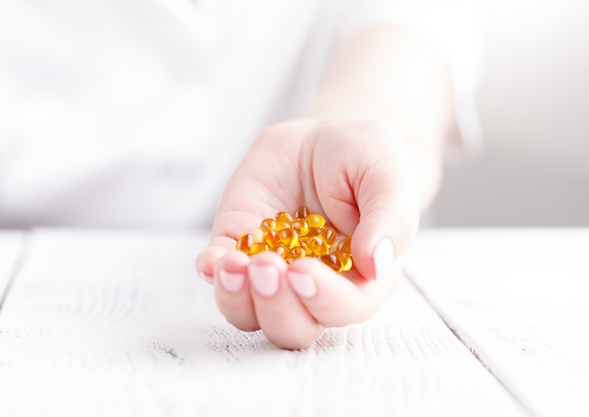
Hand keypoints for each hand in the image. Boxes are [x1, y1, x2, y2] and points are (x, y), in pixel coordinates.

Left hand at [195, 118, 419, 348]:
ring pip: (250, 314)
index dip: (323, 300)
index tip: (303, 271)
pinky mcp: (238, 246)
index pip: (345, 308)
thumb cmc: (363, 158)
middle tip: (267, 267)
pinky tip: (212, 260)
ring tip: (232, 265)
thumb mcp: (386, 173)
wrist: (321, 137)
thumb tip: (376, 265)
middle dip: (276, 306)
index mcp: (360, 277)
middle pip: (293, 327)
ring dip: (237, 298)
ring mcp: (272, 270)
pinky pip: (219, 274)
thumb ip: (389, 218)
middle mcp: (313, 285)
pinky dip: (212, 272)